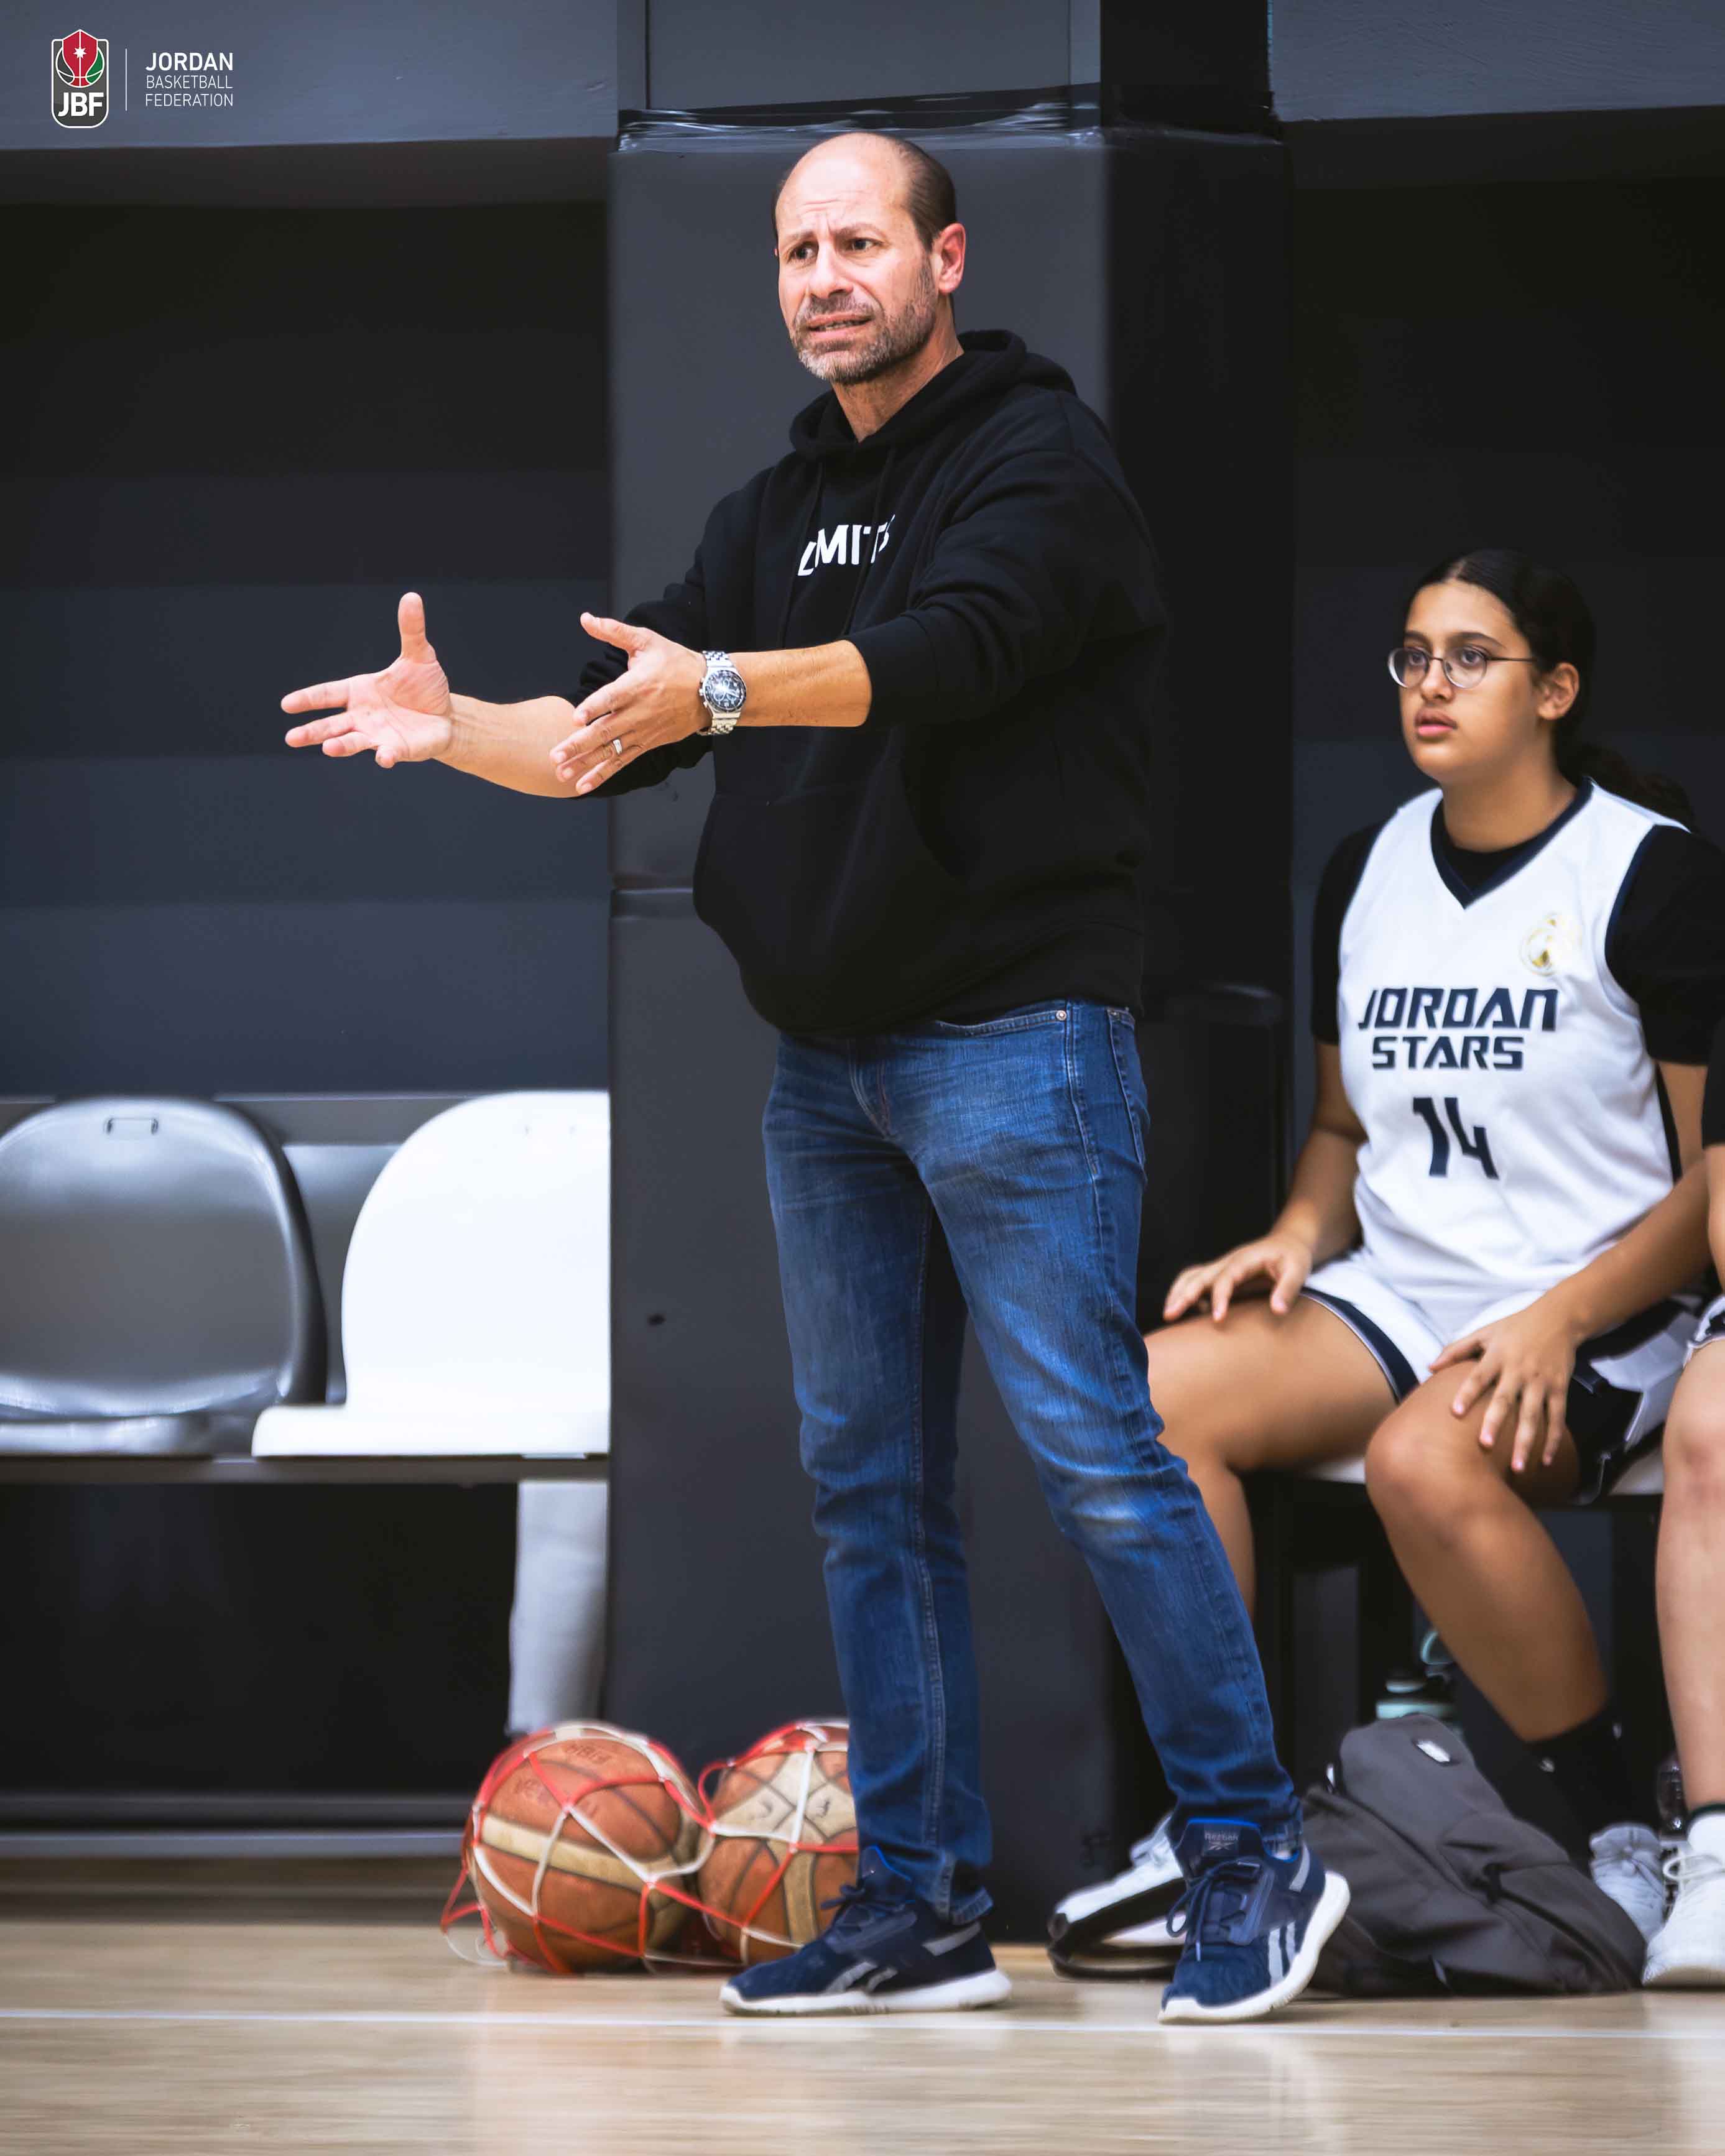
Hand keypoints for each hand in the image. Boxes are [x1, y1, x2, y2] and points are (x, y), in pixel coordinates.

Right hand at [281, 592, 453, 766]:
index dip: (307, 698)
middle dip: (311, 731)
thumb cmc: (425, 686)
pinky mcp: (396, 749)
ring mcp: (376, 734)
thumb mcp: (419, 656)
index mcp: (358, 691)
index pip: (327, 694)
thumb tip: (412, 597)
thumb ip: (410, 630)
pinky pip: (387, 754)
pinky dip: (384, 756)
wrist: (447, 715)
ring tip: (327, 748)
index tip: (286, 705)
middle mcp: (362, 715)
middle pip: (330, 724)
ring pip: (351, 741)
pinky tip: (384, 758)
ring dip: (339, 745)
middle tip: (291, 738)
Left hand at [551, 615, 707, 793]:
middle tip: (555, 756)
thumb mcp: (647, 641)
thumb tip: (586, 619)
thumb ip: (614, 631)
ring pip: (611, 751)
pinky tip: (584, 785)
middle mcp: (639, 712)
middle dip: (578, 746)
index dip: (594, 708)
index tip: (576, 719)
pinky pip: (622, 762)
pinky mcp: (648, 744)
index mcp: (638, 685)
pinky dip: (603, 775)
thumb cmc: (676, 662)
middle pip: (605, 731)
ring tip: (561, 774)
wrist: (710, 691)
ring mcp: (643, 731)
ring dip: (585, 765)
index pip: (613, 698)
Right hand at [1163, 1233, 1314, 1323]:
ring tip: (1168, 1314)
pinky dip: (1188, 1294)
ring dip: (1178, 1292)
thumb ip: (1287, 1289)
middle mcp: (1228, 1262)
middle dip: (1183, 1295)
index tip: (1217, 1318)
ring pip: (1192, 1276)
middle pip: (1198, 1276)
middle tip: (1169, 1315)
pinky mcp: (1221, 1275)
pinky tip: (1189, 1314)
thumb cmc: (1293, 1258)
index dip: (1219, 1297)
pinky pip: (1198, 1281)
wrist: (1288, 1244)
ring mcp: (1222, 1268)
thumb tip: (1277, 1311)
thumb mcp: (1297, 1271)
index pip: (1225, 1278)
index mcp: (1244, 1260)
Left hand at [1429, 1297, 1586, 1472]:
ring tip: (1517, 1467)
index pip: (1478, 1377)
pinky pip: (1556, 1417)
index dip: (1466, 1393)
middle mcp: (1519, 1370)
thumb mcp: (1484, 1332)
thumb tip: (1429, 1366)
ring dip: (1525, 1442)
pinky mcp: (1560, 1388)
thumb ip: (1456, 1349)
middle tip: (1484, 1445)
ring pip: (1532, 1415)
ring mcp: (1540, 1381)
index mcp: (1497, 1356)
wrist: (1558, 1318)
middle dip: (1495, 1423)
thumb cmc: (1515, 1326)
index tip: (1454, 1412)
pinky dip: (1552, 1439)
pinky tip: (1545, 1460)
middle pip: (1505, 1399)